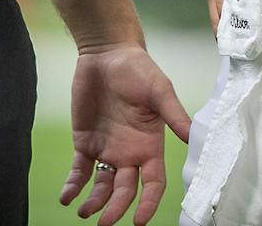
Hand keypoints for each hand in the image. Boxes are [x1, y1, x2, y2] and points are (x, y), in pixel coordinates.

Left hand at [60, 42, 192, 224]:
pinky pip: (79, 171)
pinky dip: (73, 186)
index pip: (153, 183)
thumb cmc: (138, 69)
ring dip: (94, 202)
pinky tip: (67, 197)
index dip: (148, 203)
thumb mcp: (160, 90)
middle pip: (125, 190)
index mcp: (150, 145)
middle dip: (116, 209)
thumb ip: (174, 115)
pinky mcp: (85, 142)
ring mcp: (107, 149)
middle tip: (104, 223)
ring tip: (84, 212)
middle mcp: (130, 153)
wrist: (107, 53)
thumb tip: (194, 137)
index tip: (138, 221)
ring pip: (102, 186)